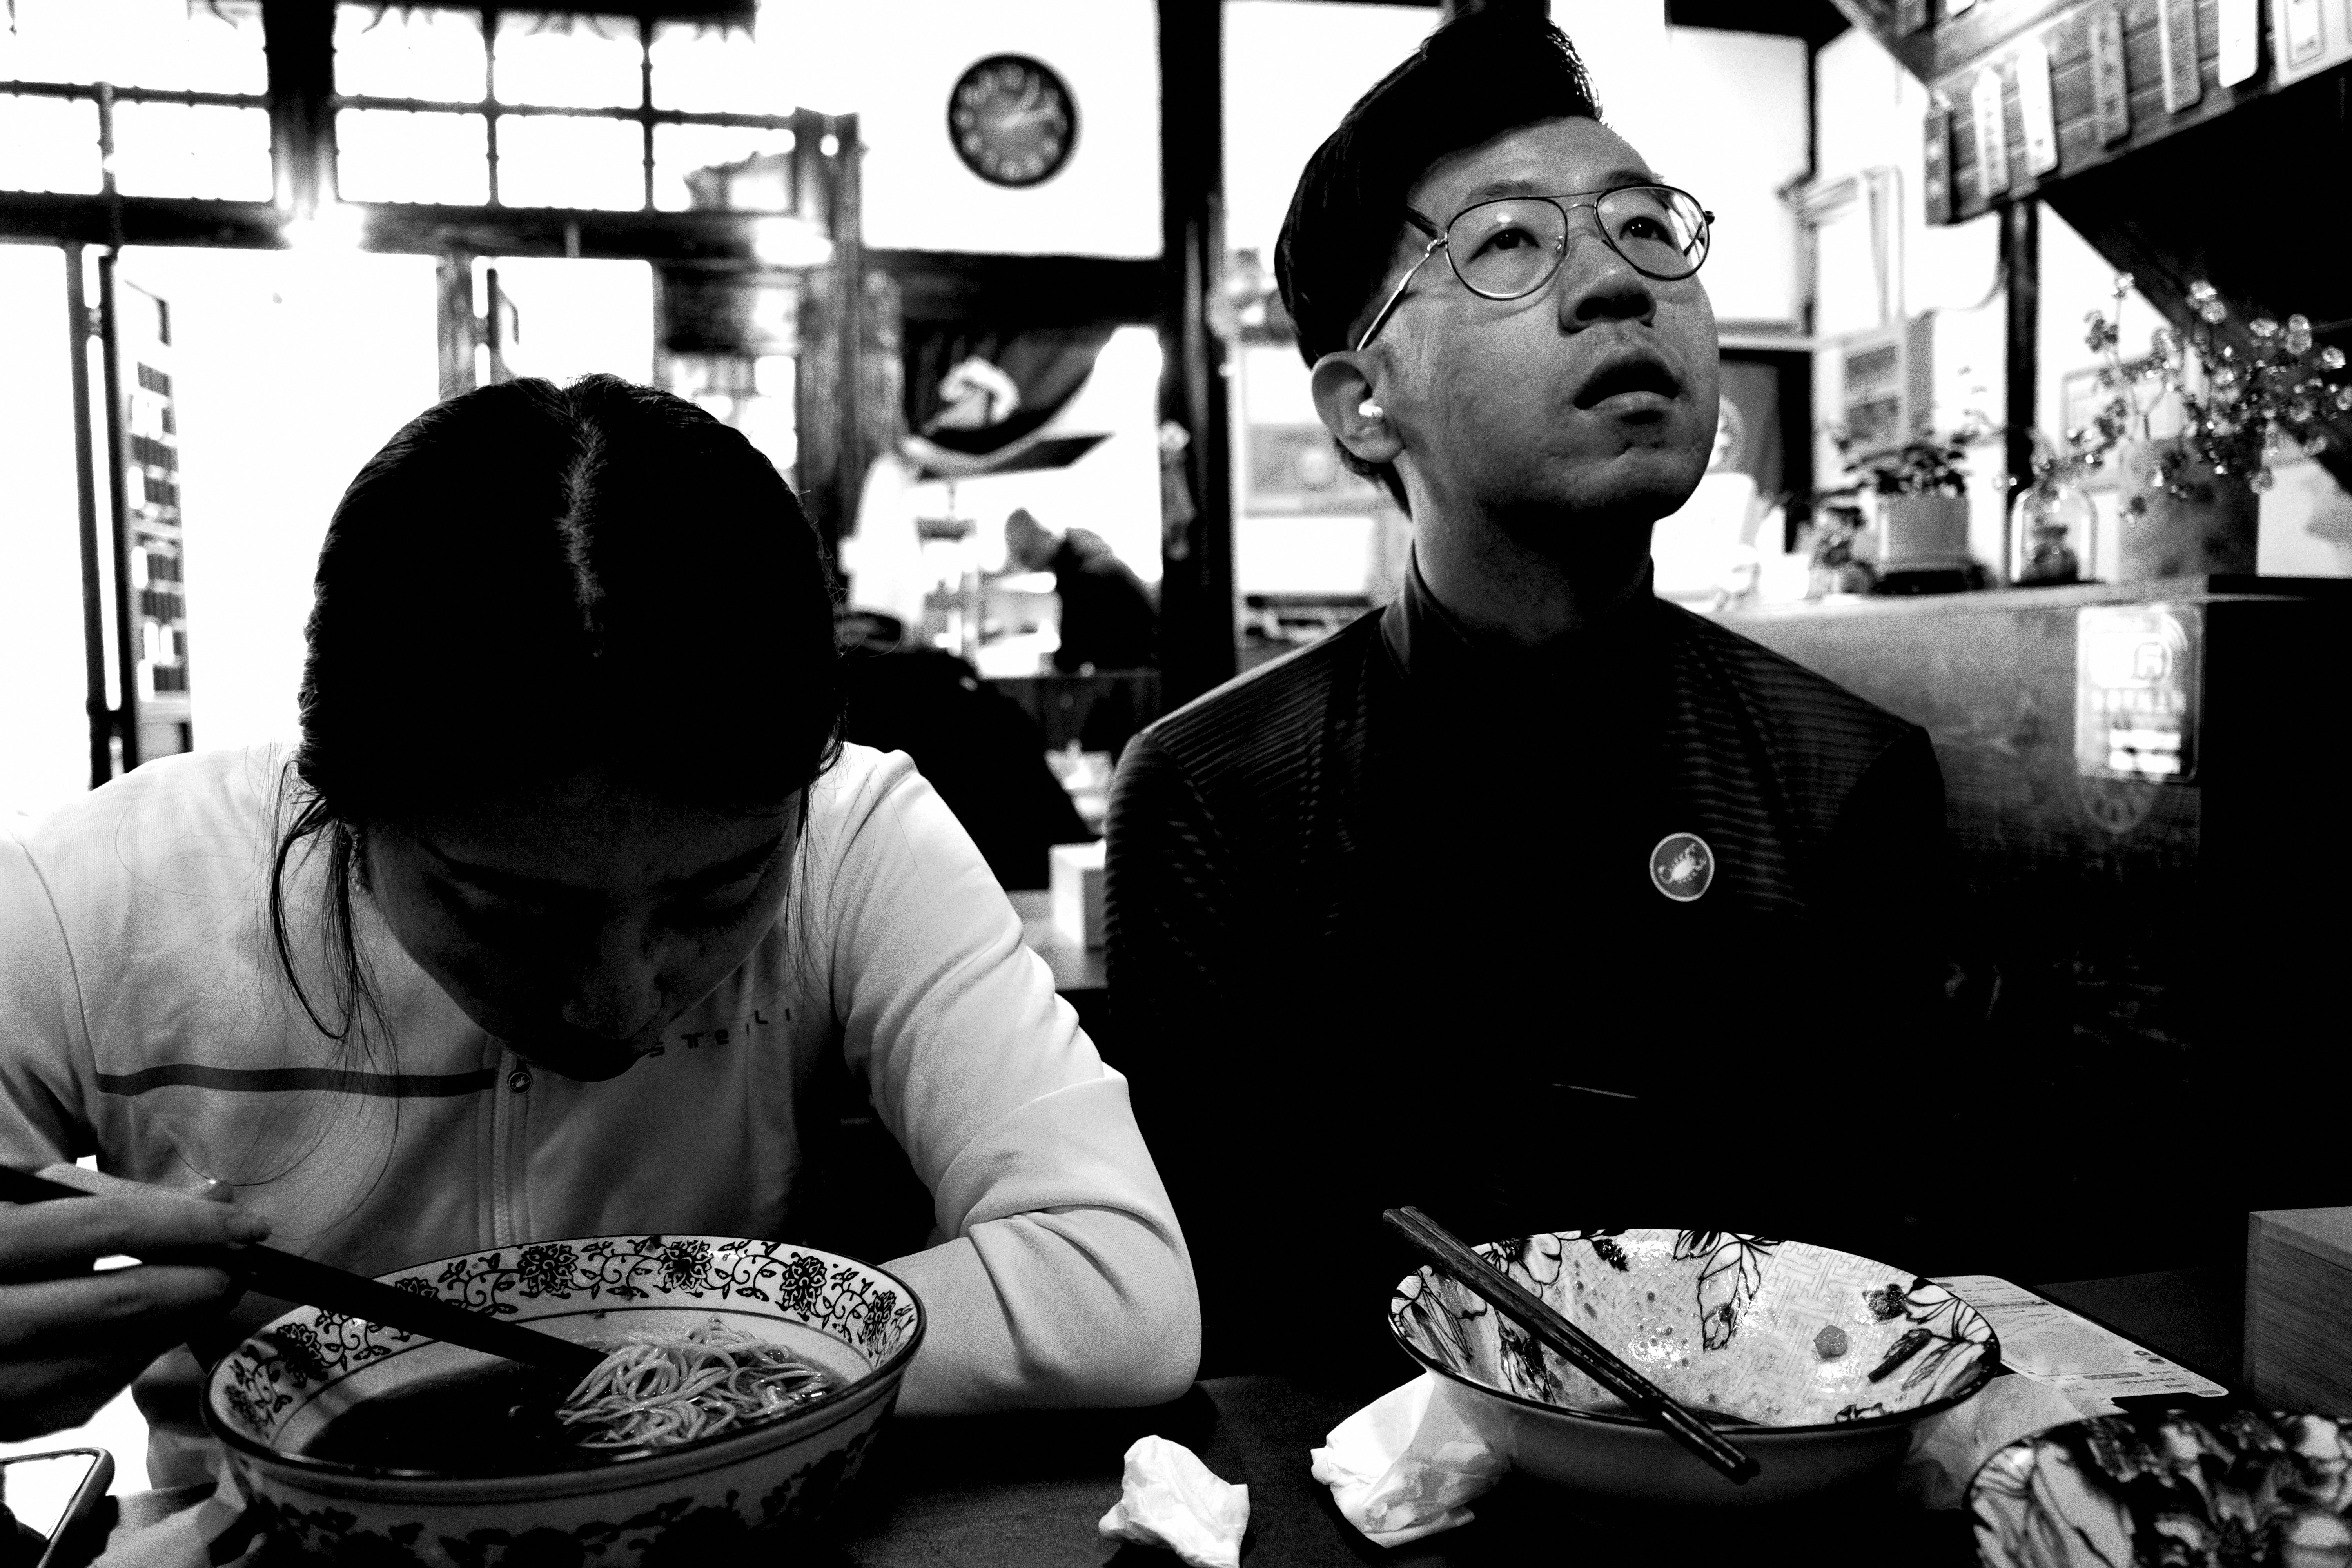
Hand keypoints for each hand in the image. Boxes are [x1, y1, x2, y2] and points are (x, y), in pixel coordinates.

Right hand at [0, 1164, 268, 1439]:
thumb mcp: (30, 1203)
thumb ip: (116, 1196)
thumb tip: (217, 1197)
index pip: (107, 1227)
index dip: (188, 1225)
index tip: (251, 1225)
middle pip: (122, 1299)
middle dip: (200, 1282)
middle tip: (239, 1265)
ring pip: (120, 1352)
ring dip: (181, 1322)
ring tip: (210, 1291)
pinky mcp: (14, 1422)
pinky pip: (99, 1390)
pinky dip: (141, 1356)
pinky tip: (158, 1329)